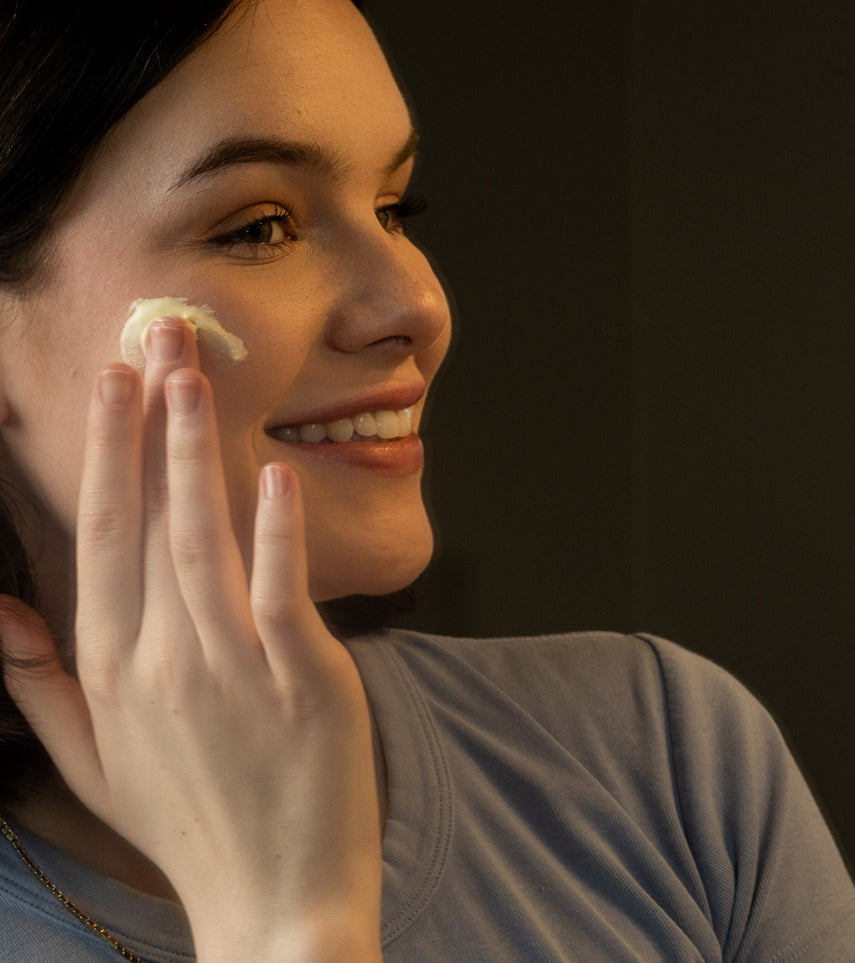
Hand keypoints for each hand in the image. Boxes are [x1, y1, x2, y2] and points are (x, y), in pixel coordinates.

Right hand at [0, 321, 381, 960]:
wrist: (275, 900)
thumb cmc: (190, 824)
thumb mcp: (93, 763)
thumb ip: (42, 683)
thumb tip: (1, 608)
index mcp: (113, 672)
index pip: (99, 543)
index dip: (104, 458)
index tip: (107, 387)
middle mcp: (165, 660)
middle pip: (147, 521)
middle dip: (146, 425)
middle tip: (149, 341)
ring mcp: (235, 667)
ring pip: (206, 539)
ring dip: (197, 453)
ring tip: (193, 377)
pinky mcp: (304, 678)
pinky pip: (282, 590)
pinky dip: (277, 531)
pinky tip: (272, 474)